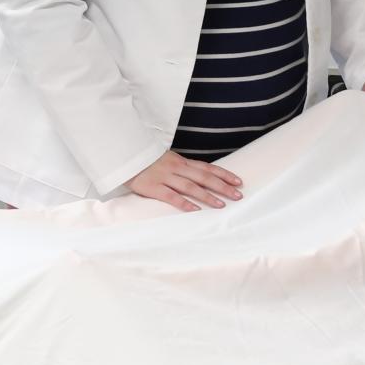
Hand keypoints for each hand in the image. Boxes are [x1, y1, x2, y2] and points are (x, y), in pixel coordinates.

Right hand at [127, 150, 243, 211]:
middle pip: (204, 177)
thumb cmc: (148, 160)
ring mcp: (165, 177)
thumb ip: (183, 168)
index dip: (224, 174)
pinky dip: (184, 203)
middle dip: (223, 186)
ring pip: (191, 187)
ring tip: (221, 204)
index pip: (208, 167)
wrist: (125, 154)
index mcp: (182, 161)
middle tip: (238, 195)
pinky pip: (170, 196)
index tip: (239, 181)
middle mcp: (177, 168)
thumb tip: (201, 178)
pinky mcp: (153, 187)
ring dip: (207, 196)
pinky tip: (195, 210)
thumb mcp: (169, 160)